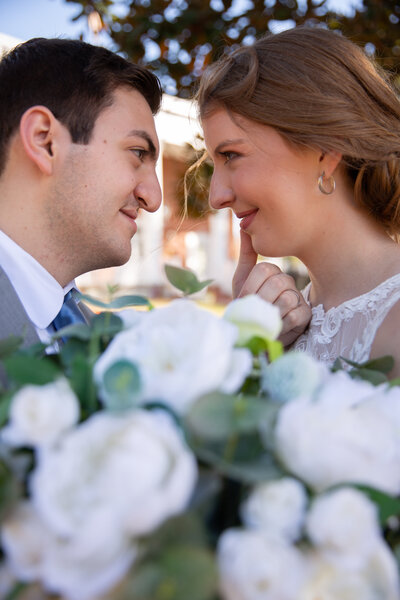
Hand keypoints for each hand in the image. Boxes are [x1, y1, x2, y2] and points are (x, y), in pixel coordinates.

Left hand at [233, 230, 310, 346]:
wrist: (254, 334)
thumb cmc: (248, 307)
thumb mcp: (242, 280)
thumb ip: (246, 254)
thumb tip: (244, 224)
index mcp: (273, 271)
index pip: (264, 270)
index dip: (250, 288)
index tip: (244, 300)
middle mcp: (288, 281)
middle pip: (276, 283)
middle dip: (260, 301)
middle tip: (254, 312)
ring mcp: (298, 298)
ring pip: (286, 299)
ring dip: (270, 314)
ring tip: (264, 320)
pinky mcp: (305, 315)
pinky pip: (294, 316)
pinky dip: (280, 324)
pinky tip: (276, 327)